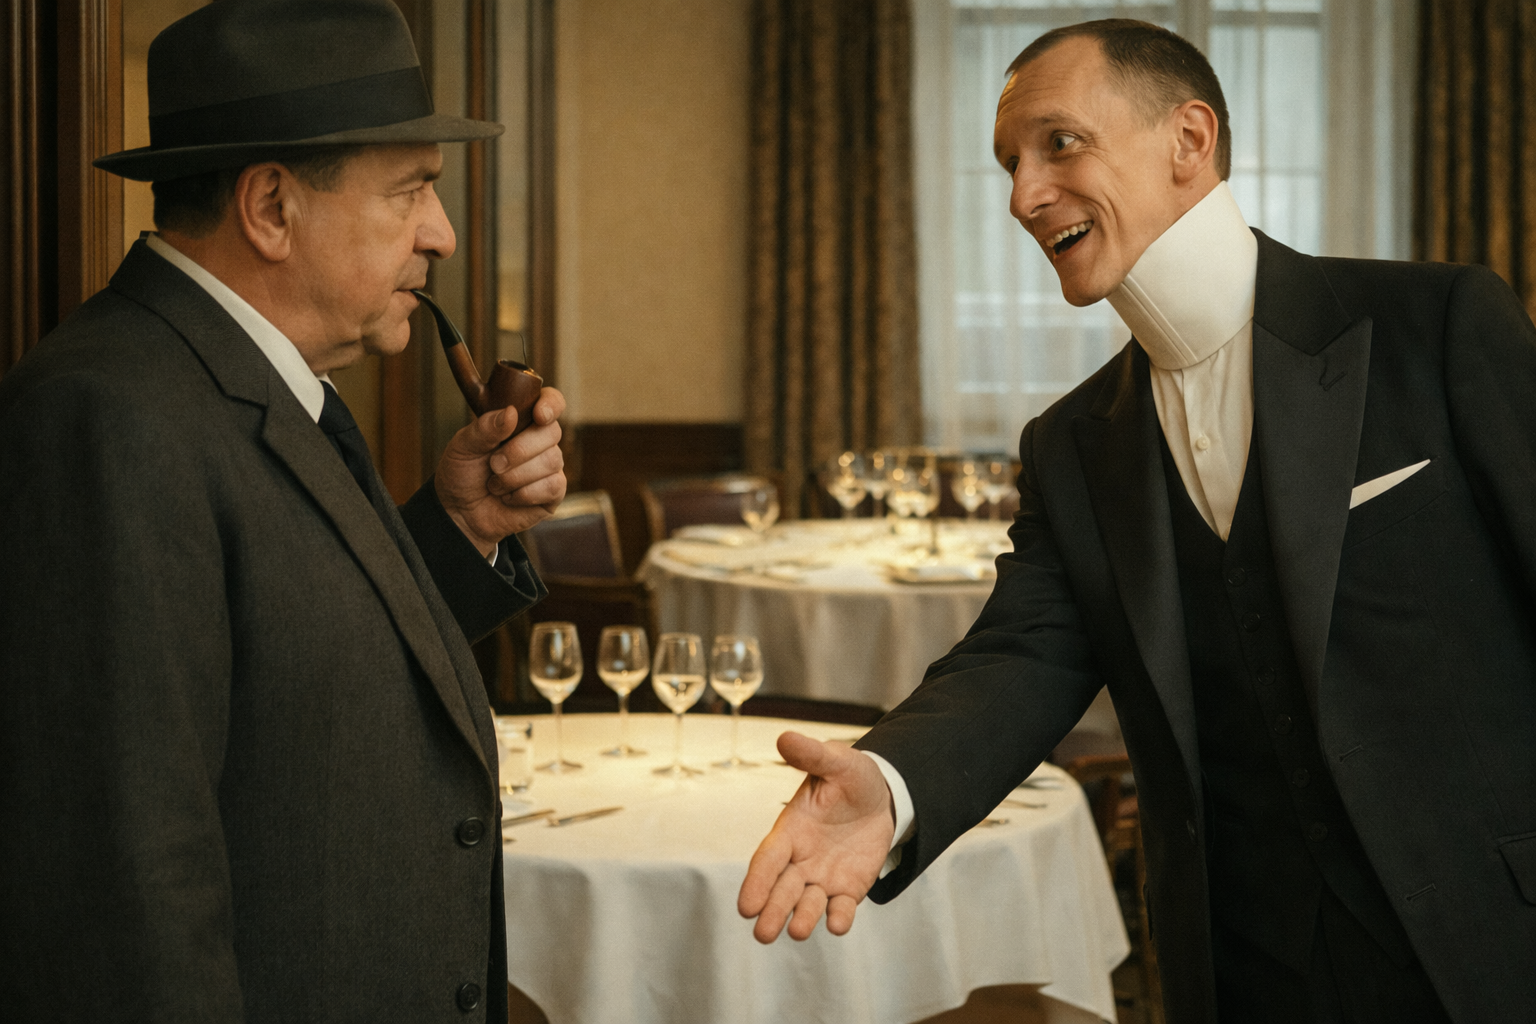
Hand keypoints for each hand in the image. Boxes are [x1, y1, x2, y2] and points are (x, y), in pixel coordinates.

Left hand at [436, 387, 566, 555]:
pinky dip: (524, 494)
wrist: (459, 512)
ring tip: (495, 484)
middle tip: (493, 464)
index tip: (538, 416)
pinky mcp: (553, 493)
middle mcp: (540, 441)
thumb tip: (511, 413)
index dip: (550, 405)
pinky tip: (509, 498)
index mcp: (521, 421)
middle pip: (552, 432)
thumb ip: (484, 427)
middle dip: (519, 450)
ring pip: (551, 461)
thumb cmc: (462, 474)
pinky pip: (552, 486)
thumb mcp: (463, 446)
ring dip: (515, 476)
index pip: (551, 402)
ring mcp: (549, 467)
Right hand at [737, 732, 894, 942]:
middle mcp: (801, 859)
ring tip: (798, 931)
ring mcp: (823, 876)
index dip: (756, 882)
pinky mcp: (848, 889)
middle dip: (772, 910)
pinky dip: (838, 918)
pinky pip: (841, 908)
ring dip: (802, 918)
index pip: (768, 858)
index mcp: (791, 829)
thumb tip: (785, 737)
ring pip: (807, 903)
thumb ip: (812, 755)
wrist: (883, 795)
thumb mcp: (835, 761)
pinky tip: (837, 924)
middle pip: (781, 889)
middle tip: (763, 933)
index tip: (746, 906)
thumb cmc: (850, 776)